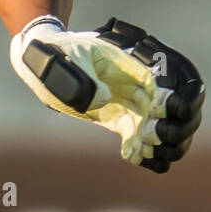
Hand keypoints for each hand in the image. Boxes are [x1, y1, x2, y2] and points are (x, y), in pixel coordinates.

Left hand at [11, 16, 203, 171]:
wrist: (41, 61)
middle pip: (166, 109)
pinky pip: (135, 137)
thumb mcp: (70, 59)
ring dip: (158, 143)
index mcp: (127, 67)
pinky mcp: (116, 118)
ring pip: (155, 126)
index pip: (159, 85)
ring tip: (147, 153)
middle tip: (152, 136)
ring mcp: (126, 103)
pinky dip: (140, 150)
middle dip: (168, 126)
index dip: (169, 99)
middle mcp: (133, 86)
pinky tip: (135, 158)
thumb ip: (87, 78)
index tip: (165, 112)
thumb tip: (105, 98)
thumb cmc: (58, 53)